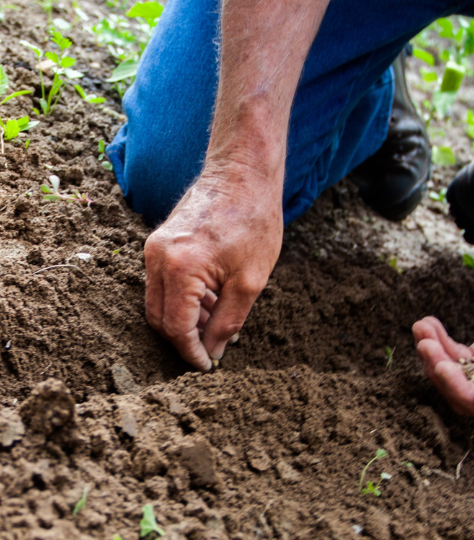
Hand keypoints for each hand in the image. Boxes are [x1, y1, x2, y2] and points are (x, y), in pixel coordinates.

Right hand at [144, 159, 282, 370]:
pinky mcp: (159, 242)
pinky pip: (162, 283)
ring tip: (218, 322)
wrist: (243, 173)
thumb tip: (213, 352)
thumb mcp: (250, 282)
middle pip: (159, 318)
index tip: (207, 366)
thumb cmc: (253, 221)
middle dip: (184, 339)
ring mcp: (154, 248)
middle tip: (212, 350)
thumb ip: (227, 322)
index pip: (176, 328)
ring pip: (159, 302)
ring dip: (185, 319)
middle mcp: (157, 258)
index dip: (191, 353)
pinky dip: (183, 299)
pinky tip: (212, 301)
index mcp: (180, 268)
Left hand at [413, 287, 473, 423]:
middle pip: (463, 394)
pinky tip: (427, 325)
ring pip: (455, 374)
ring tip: (421, 330)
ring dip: (435, 354)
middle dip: (441, 370)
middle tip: (425, 345)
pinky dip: (440, 341)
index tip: (443, 366)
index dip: (461, 390)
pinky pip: (456, 354)